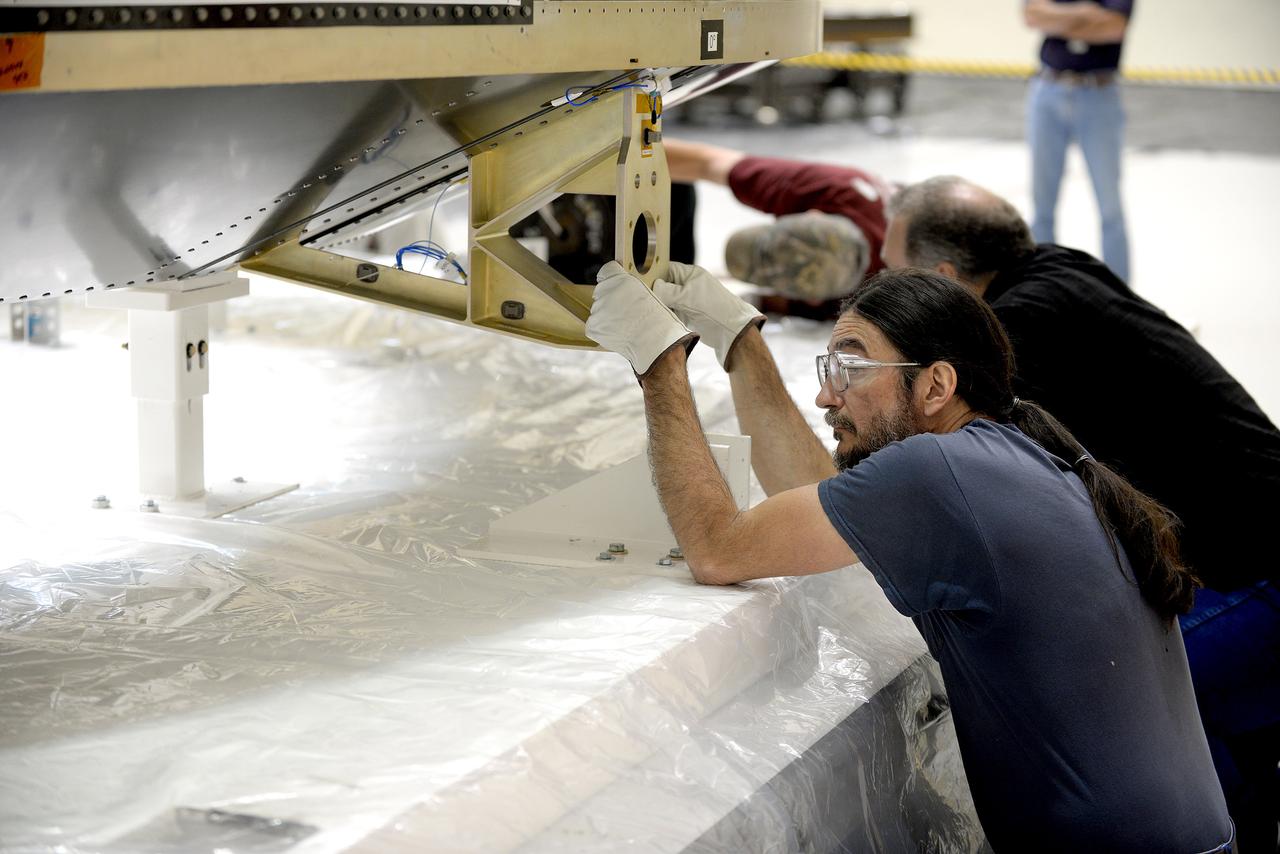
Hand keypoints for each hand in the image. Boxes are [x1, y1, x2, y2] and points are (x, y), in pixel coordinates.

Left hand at [587, 261, 695, 376]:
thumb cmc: (656, 320)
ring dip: (607, 316)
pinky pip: (594, 326)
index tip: (616, 285)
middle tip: (625, 312)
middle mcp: (605, 291)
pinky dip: (602, 330)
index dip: (612, 278)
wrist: (653, 342)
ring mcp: (597, 310)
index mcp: (620, 279)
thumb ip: (627, 287)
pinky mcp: (592, 326)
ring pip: (598, 310)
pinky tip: (618, 333)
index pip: (607, 270)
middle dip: (610, 300)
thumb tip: (618, 289)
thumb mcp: (645, 293)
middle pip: (601, 292)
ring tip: (625, 325)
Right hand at [652, 262, 764, 370]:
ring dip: (660, 305)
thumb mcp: (688, 296)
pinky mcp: (687, 314)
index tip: (641, 282)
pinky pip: (672, 312)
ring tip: (648, 309)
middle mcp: (688, 285)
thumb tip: (653, 287)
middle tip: (642, 298)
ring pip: (667, 300)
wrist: (731, 329)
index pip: (667, 269)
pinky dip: (666, 315)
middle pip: (665, 285)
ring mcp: (687, 300)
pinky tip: (658, 318)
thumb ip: (668, 291)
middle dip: (655, 291)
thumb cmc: (713, 306)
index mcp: (690, 274)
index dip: (654, 274)